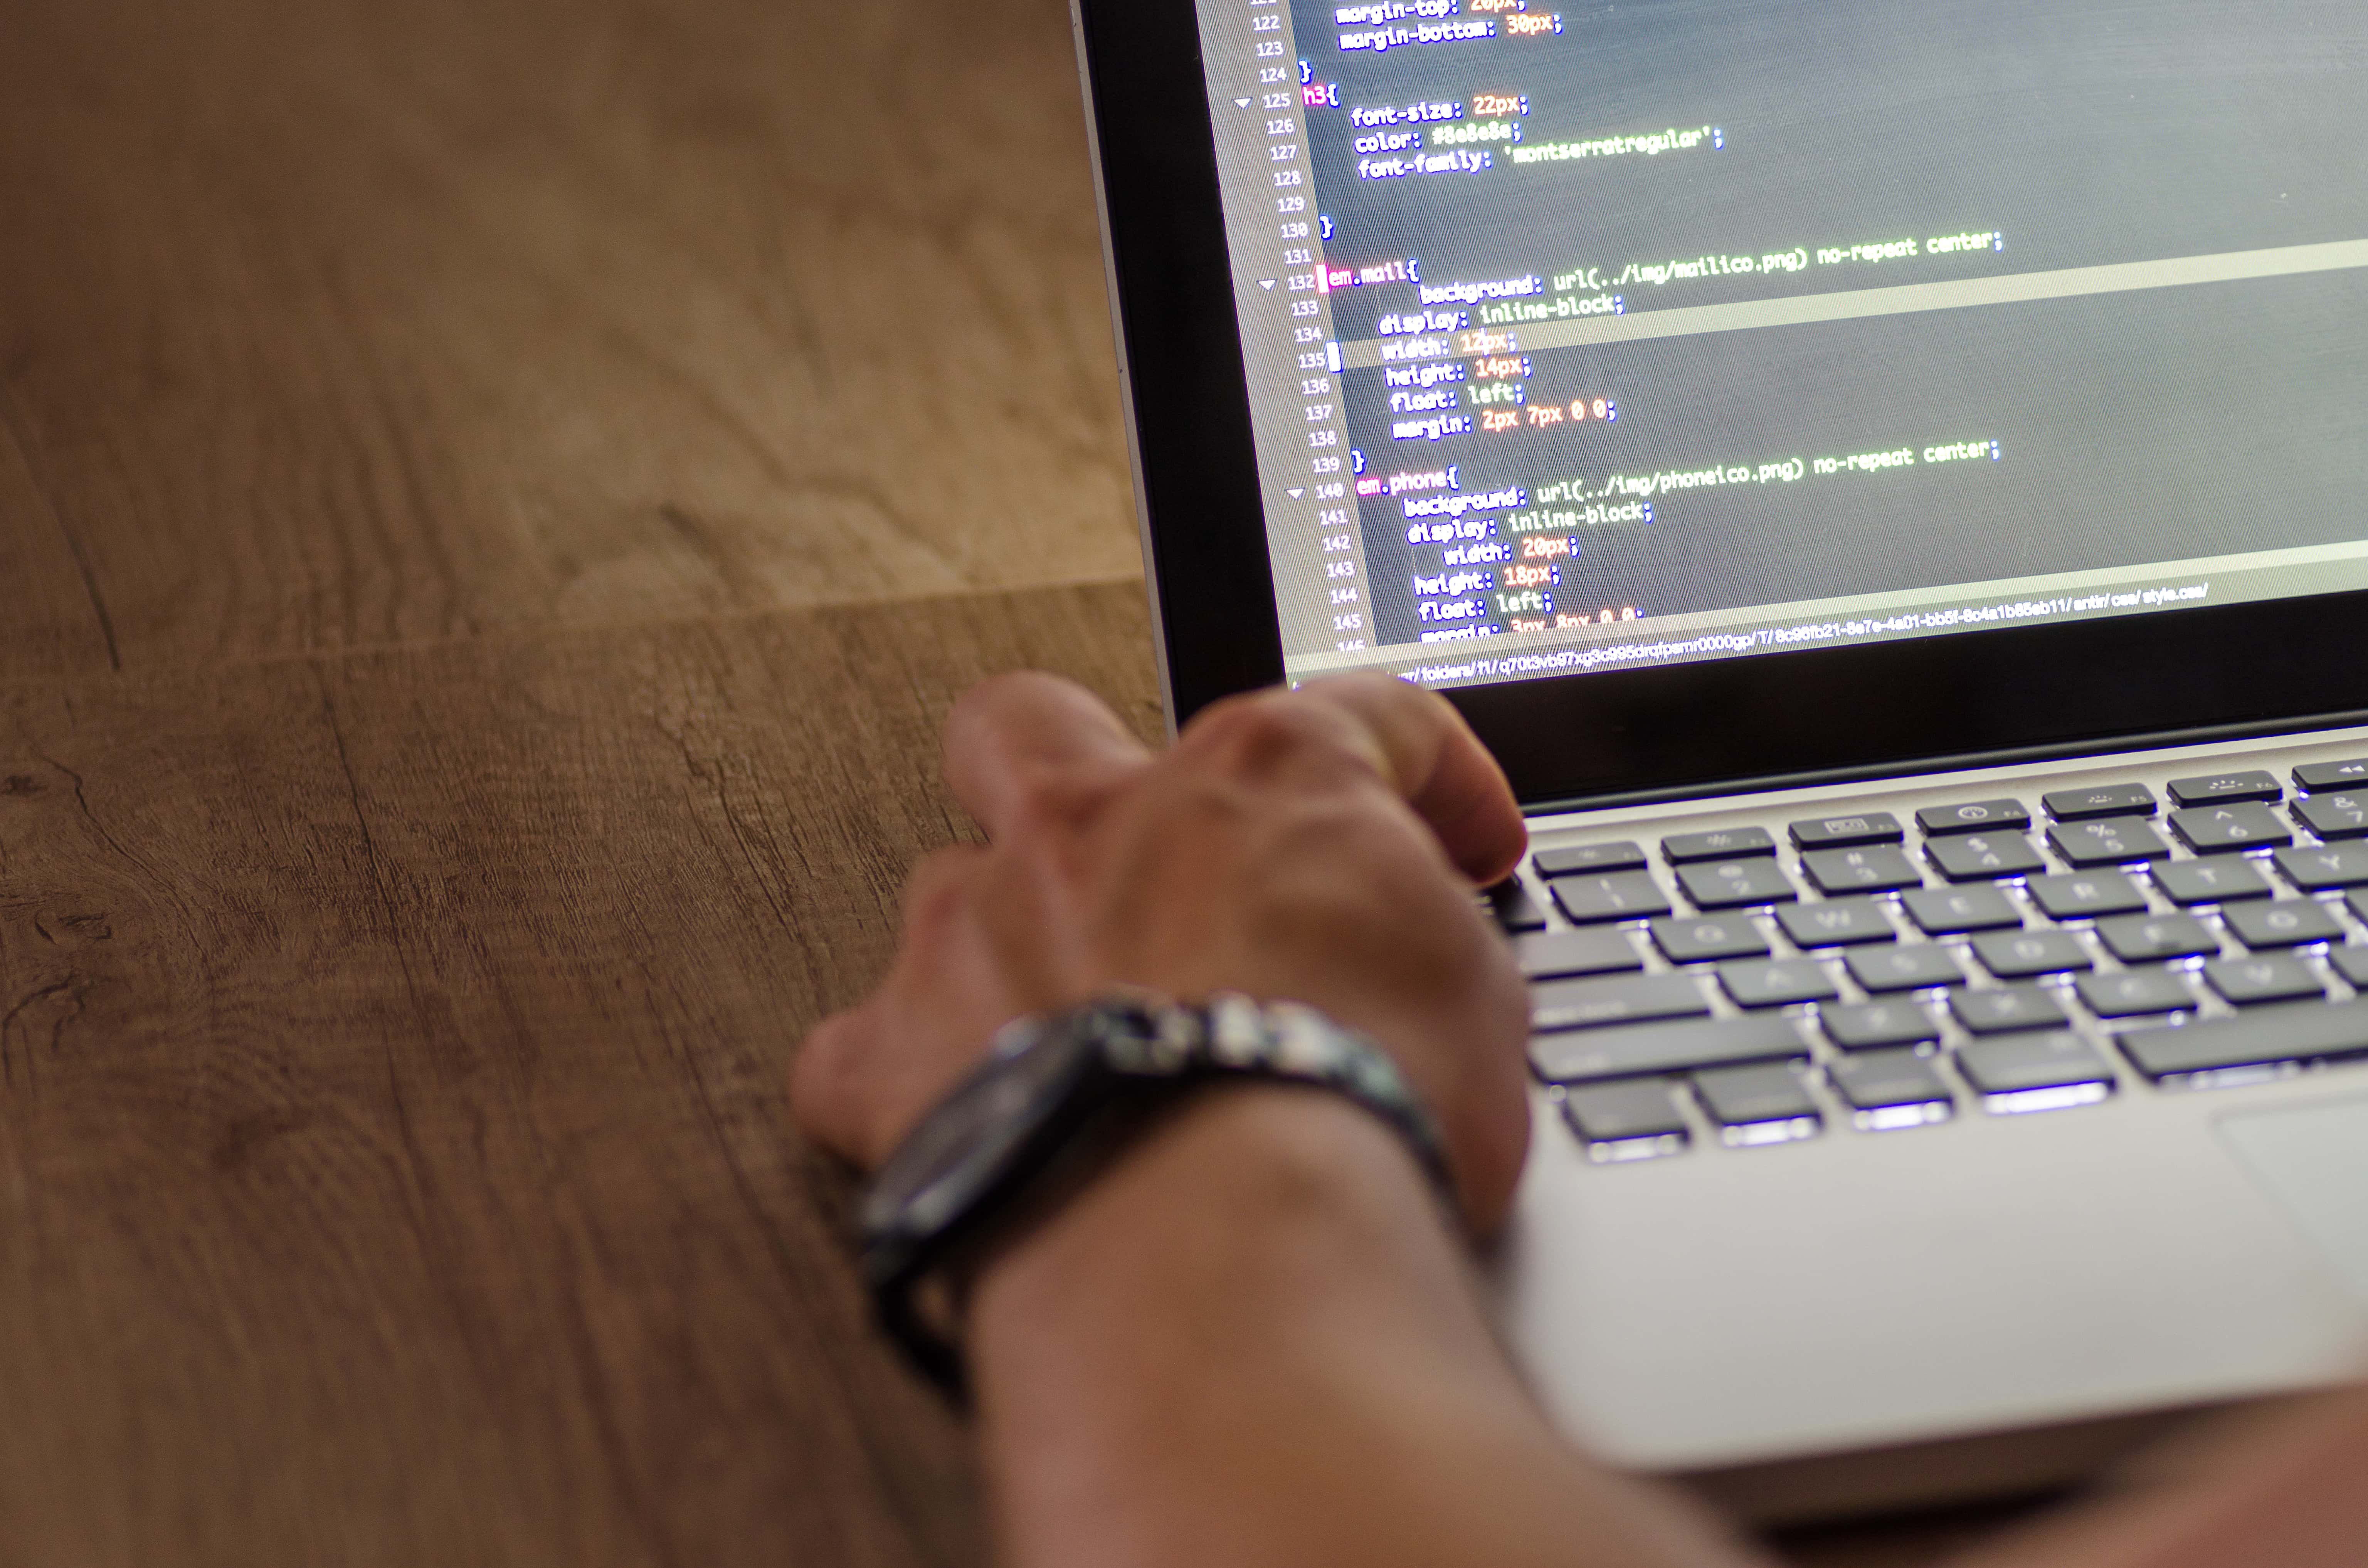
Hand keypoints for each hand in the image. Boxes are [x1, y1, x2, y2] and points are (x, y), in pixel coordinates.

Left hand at [791, 670, 1533, 1230]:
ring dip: (1001, 943)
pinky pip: (859, 1054)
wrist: (1226, 1239)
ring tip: (1069, 1028)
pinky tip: (965, 1118)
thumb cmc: (1356, 1107)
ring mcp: (976, 931)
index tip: (1458, 836)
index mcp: (1260, 779)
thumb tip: (1420, 950)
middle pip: (1037, 721)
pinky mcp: (897, 1062)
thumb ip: (1427, 933)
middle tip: (1136, 842)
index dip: (1427, 770)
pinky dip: (906, 1083)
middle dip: (1076, 763)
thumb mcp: (1477, 995)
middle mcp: (1095, 823)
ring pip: (943, 883)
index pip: (1360, 718)